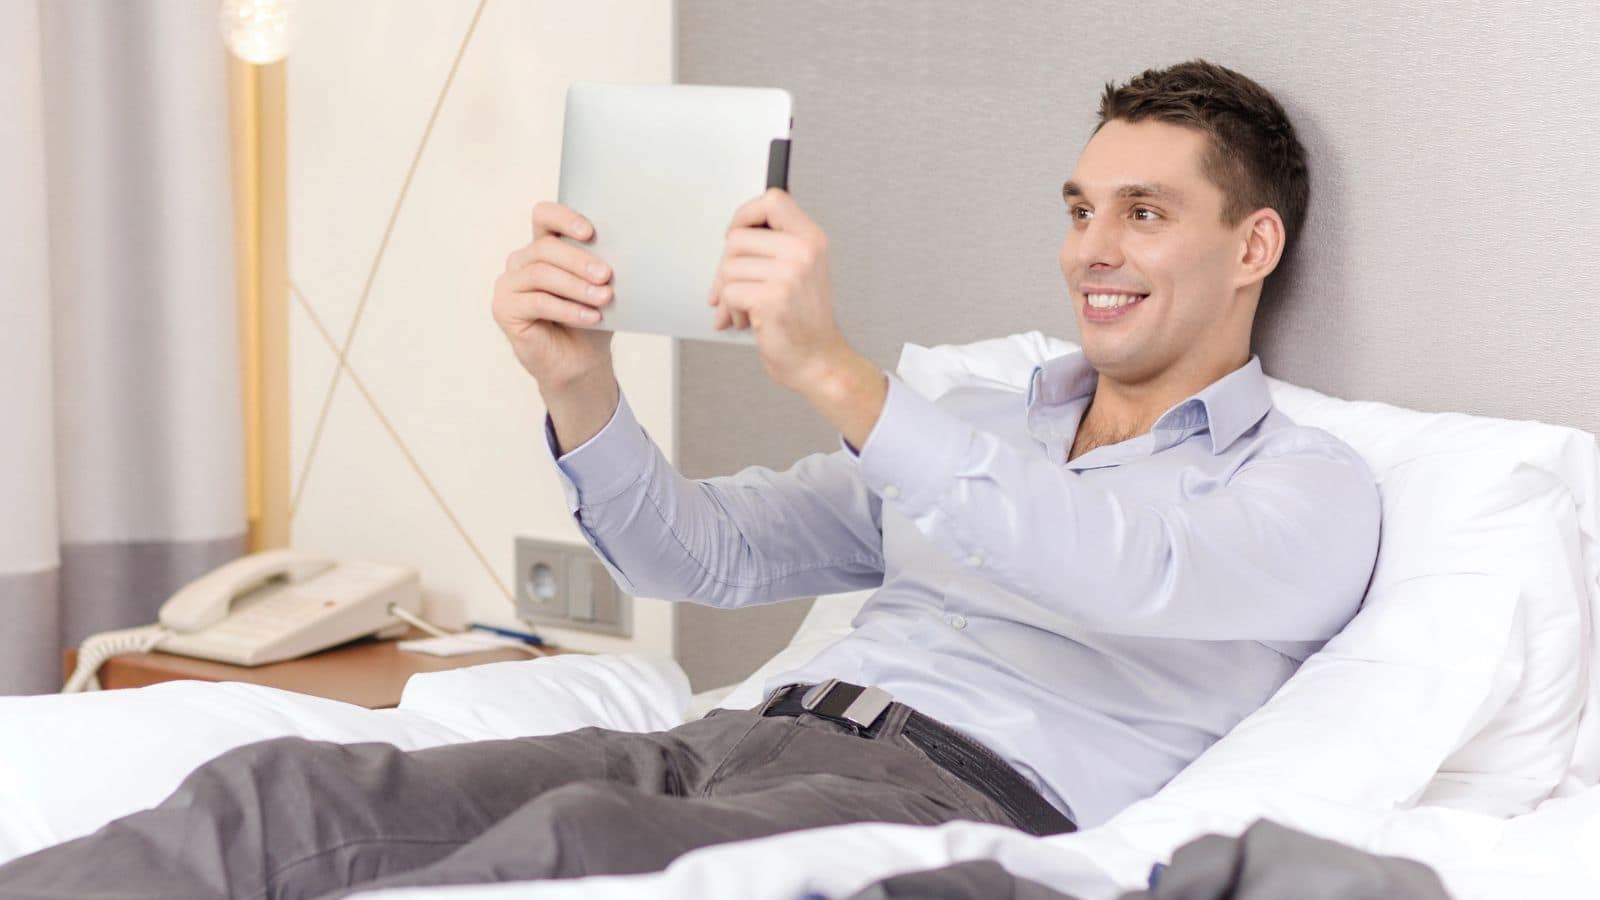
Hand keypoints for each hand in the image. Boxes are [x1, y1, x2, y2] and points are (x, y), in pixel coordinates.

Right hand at [492, 201, 616, 389]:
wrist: (581, 361)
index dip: (564, 218)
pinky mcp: (504, 308)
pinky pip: (537, 302)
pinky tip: (591, 317)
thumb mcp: (600, 287)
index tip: (590, 233)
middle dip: (579, 260)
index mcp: (543, 246)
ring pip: (541, 274)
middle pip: (545, 247)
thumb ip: (600, 267)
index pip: (545, 216)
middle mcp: (522, 261)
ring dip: (576, 286)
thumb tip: (621, 252)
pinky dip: (567, 309)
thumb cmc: (590, 318)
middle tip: (606, 275)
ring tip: (604, 299)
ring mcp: (509, 283)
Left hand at [707, 188, 852, 391]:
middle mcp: (803, 252)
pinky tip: (748, 320)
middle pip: (737, 238)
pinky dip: (730, 311)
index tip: (737, 232)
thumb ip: (775, 245)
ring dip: (727, 294)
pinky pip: (728, 293)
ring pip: (728, 268)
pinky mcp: (772, 298)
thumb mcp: (802, 270)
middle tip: (733, 287)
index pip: (772, 200)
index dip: (745, 215)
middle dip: (726, 267)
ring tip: (745, 308)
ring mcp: (789, 275)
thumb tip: (733, 234)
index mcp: (812, 239)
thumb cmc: (805, 320)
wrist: (818, 360)